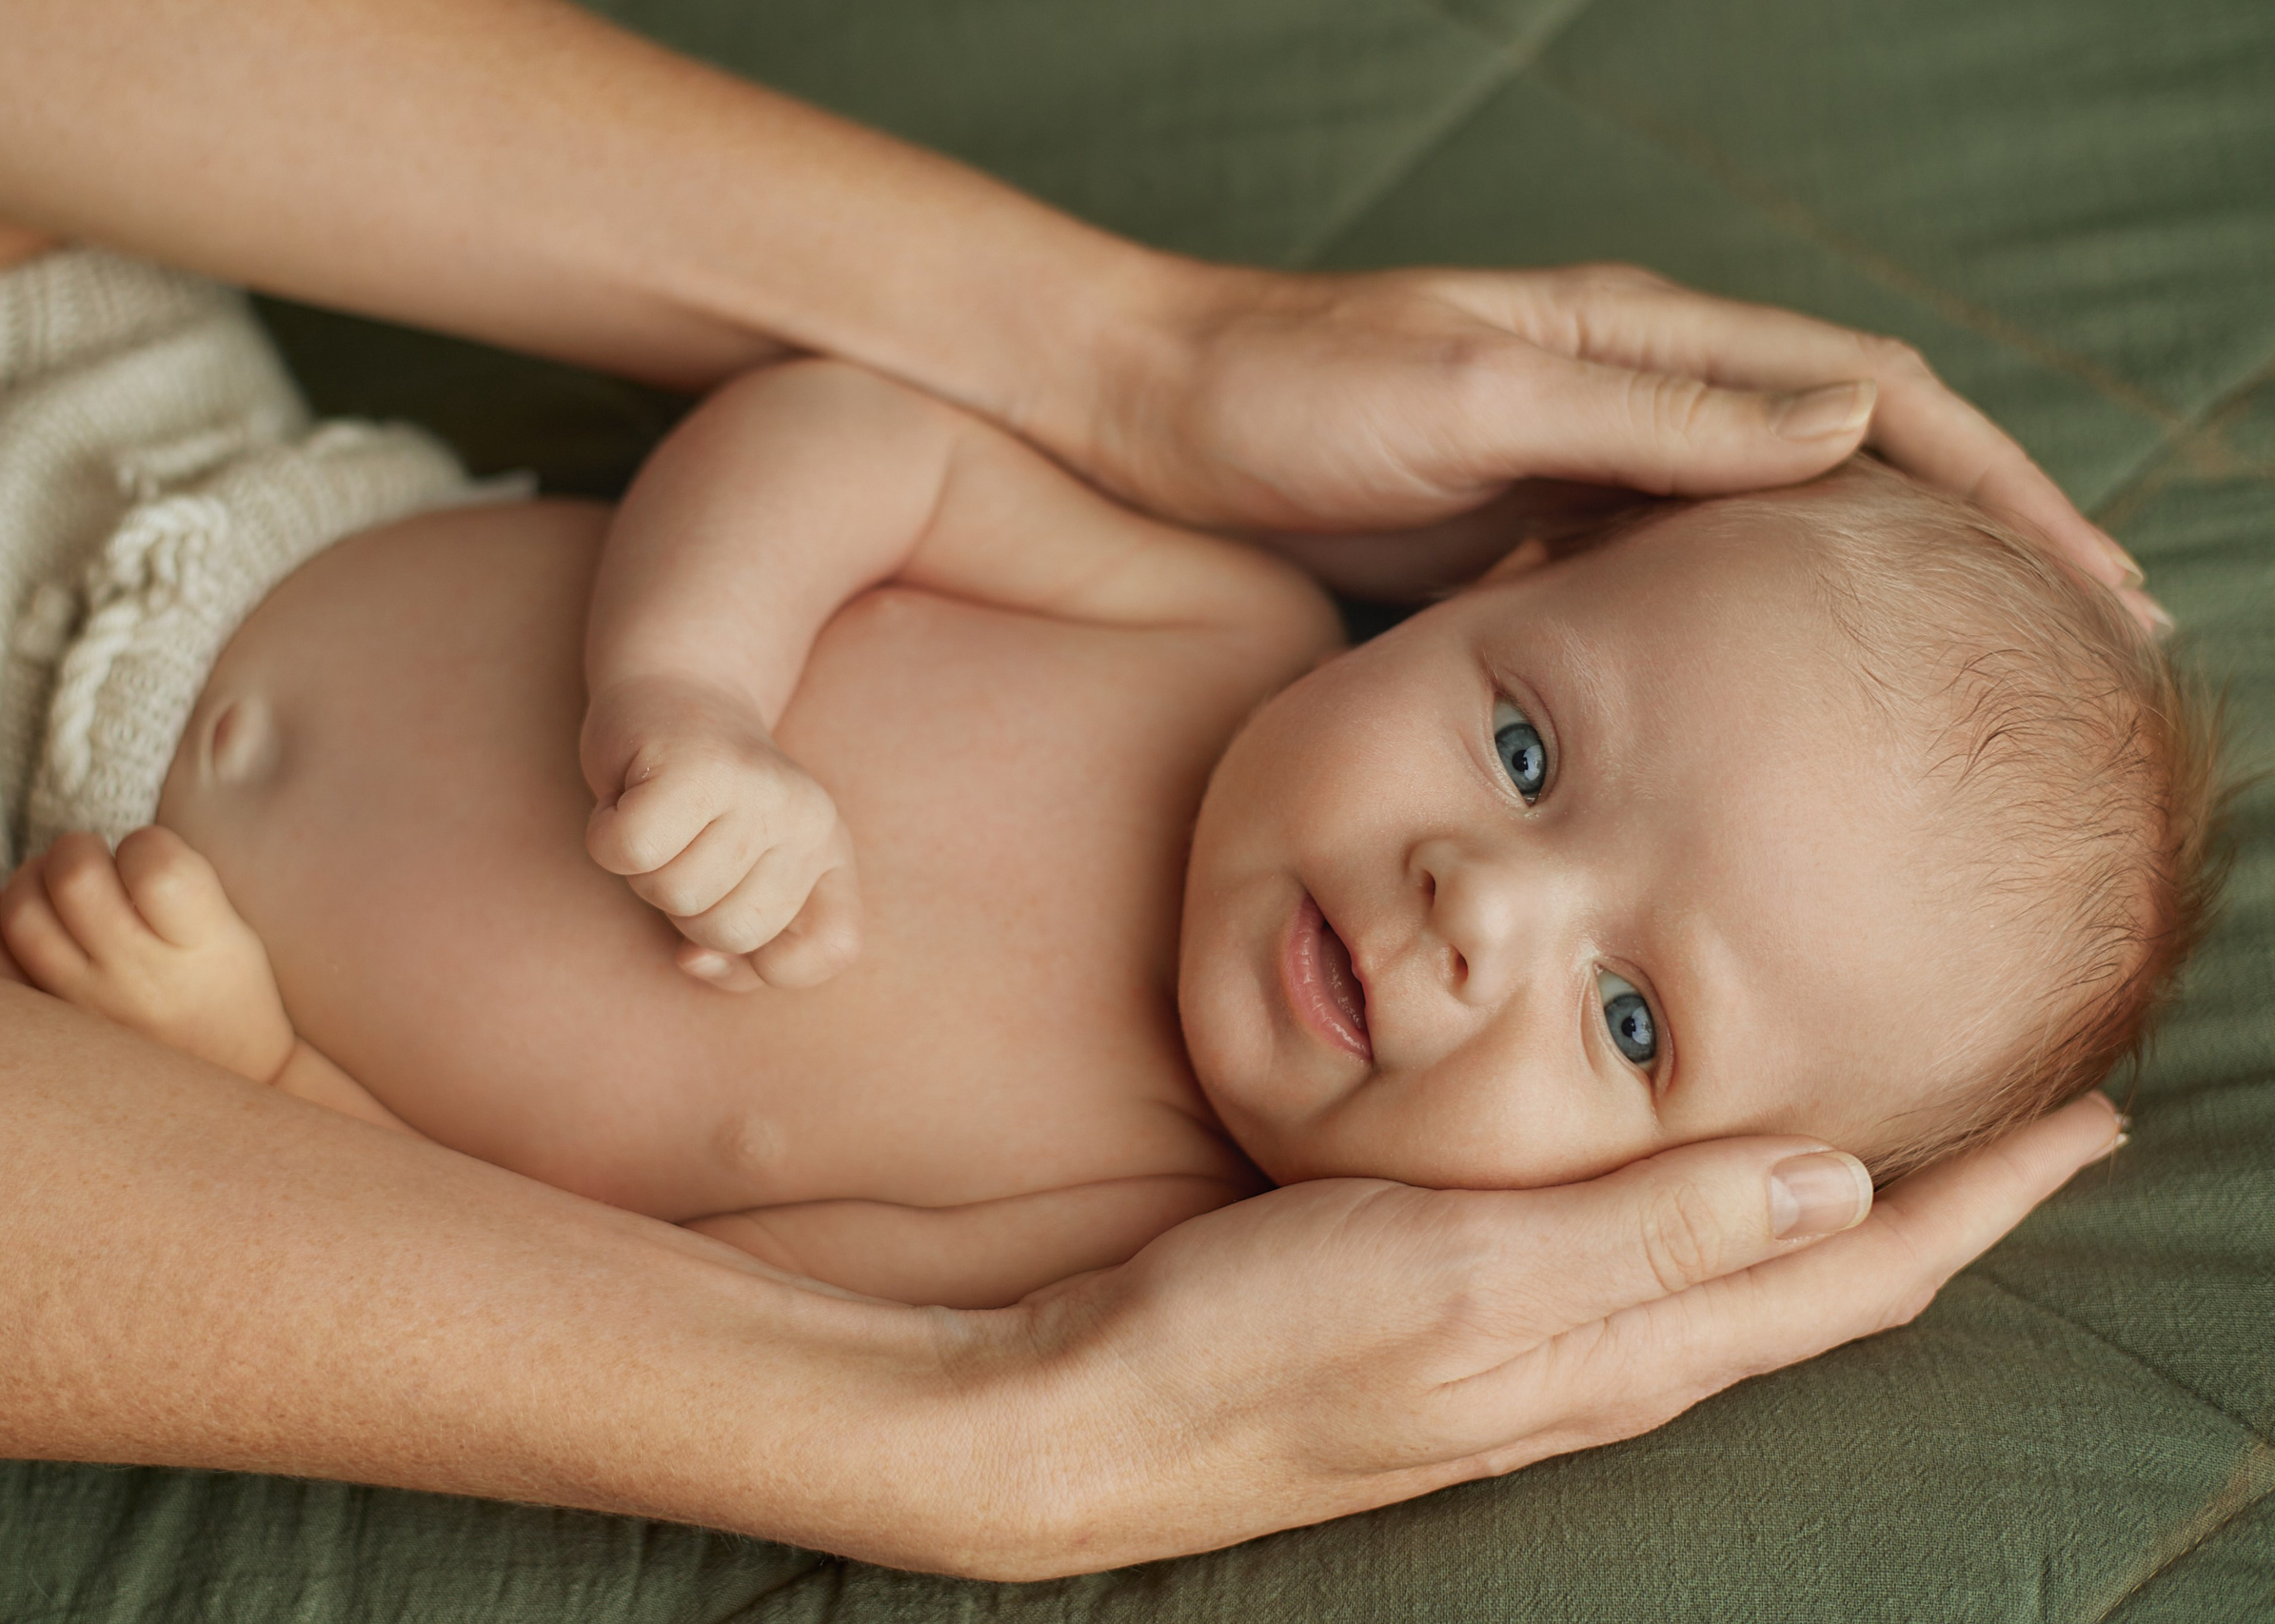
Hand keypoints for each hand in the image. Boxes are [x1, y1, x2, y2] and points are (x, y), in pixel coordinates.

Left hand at [0, 826, 295, 1082]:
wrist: (225, 1077)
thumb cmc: (228, 989)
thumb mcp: (234, 931)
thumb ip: (179, 880)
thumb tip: (94, 849)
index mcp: (198, 949)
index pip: (155, 867)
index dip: (146, 844)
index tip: (152, 859)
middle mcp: (137, 979)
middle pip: (74, 879)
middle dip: (76, 848)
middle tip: (93, 859)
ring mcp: (83, 1007)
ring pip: (21, 914)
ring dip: (29, 878)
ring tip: (54, 884)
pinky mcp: (47, 1027)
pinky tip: (3, 909)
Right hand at [580, 674, 861, 990]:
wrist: (672, 693)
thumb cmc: (697, 811)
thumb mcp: (734, 888)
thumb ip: (736, 955)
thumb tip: (695, 961)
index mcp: (831, 851)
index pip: (831, 948)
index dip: (765, 962)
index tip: (724, 914)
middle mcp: (810, 817)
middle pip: (731, 931)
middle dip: (686, 907)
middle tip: (684, 847)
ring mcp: (758, 787)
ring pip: (675, 893)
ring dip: (644, 870)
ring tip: (660, 819)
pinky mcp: (696, 762)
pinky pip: (631, 851)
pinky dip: (607, 836)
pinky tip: (628, 799)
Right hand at [952, 1093, 2121, 1578]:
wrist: (1099, 1420)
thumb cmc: (1261, 1342)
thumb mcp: (1463, 1276)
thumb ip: (1648, 1233)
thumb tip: (1841, 1185)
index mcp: (1624, 1347)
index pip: (1860, 1273)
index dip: (1985, 1198)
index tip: (2087, 1118)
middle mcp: (1606, 1362)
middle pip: (1828, 1285)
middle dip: (1949, 1204)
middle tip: (2039, 1116)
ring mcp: (1539, 1355)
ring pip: (1746, 1281)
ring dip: (1850, 1212)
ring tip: (1915, 1139)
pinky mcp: (1472, 1328)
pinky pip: (1652, 1274)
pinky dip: (1726, 1215)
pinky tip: (1703, 1180)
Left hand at [1086, 263, 2162, 629]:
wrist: (1152, 415)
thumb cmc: (1293, 391)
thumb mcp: (1474, 396)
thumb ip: (1649, 411)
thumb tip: (1855, 422)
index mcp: (1647, 342)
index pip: (1877, 399)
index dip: (1996, 489)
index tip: (2088, 584)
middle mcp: (1634, 402)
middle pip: (1848, 476)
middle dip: (1962, 558)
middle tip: (2064, 670)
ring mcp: (1581, 476)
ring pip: (1767, 547)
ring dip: (1865, 616)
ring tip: (1954, 713)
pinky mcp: (1522, 544)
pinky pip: (1670, 600)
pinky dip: (1744, 653)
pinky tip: (1775, 726)